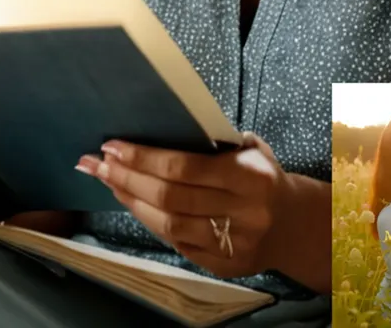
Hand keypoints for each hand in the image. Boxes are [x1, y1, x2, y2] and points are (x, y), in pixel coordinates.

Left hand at [76, 132, 282, 279]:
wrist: (294, 224)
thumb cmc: (262, 175)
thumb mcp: (250, 149)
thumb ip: (214, 140)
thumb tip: (159, 125)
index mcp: (249, 176)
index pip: (185, 167)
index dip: (144, 158)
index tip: (113, 146)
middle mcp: (242, 212)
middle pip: (170, 197)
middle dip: (128, 178)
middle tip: (97, 163)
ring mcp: (232, 243)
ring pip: (169, 224)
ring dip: (131, 201)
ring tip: (106, 181)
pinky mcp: (222, 265)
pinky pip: (176, 243)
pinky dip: (149, 221)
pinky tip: (131, 203)